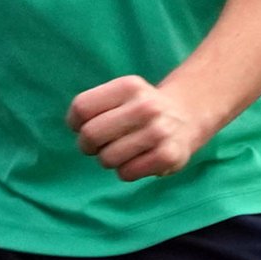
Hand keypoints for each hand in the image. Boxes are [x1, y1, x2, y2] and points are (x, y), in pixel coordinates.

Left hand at [66, 75, 203, 182]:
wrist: (186, 116)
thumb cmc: (140, 107)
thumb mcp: (120, 94)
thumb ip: (95, 105)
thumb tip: (75, 126)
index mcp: (128, 86)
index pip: (82, 107)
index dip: (74, 122)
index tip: (80, 126)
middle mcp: (145, 106)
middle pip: (91, 134)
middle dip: (87, 145)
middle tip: (96, 145)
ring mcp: (159, 131)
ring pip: (107, 158)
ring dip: (108, 159)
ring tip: (121, 150)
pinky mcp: (169, 156)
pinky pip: (126, 173)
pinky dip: (125, 171)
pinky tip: (136, 160)